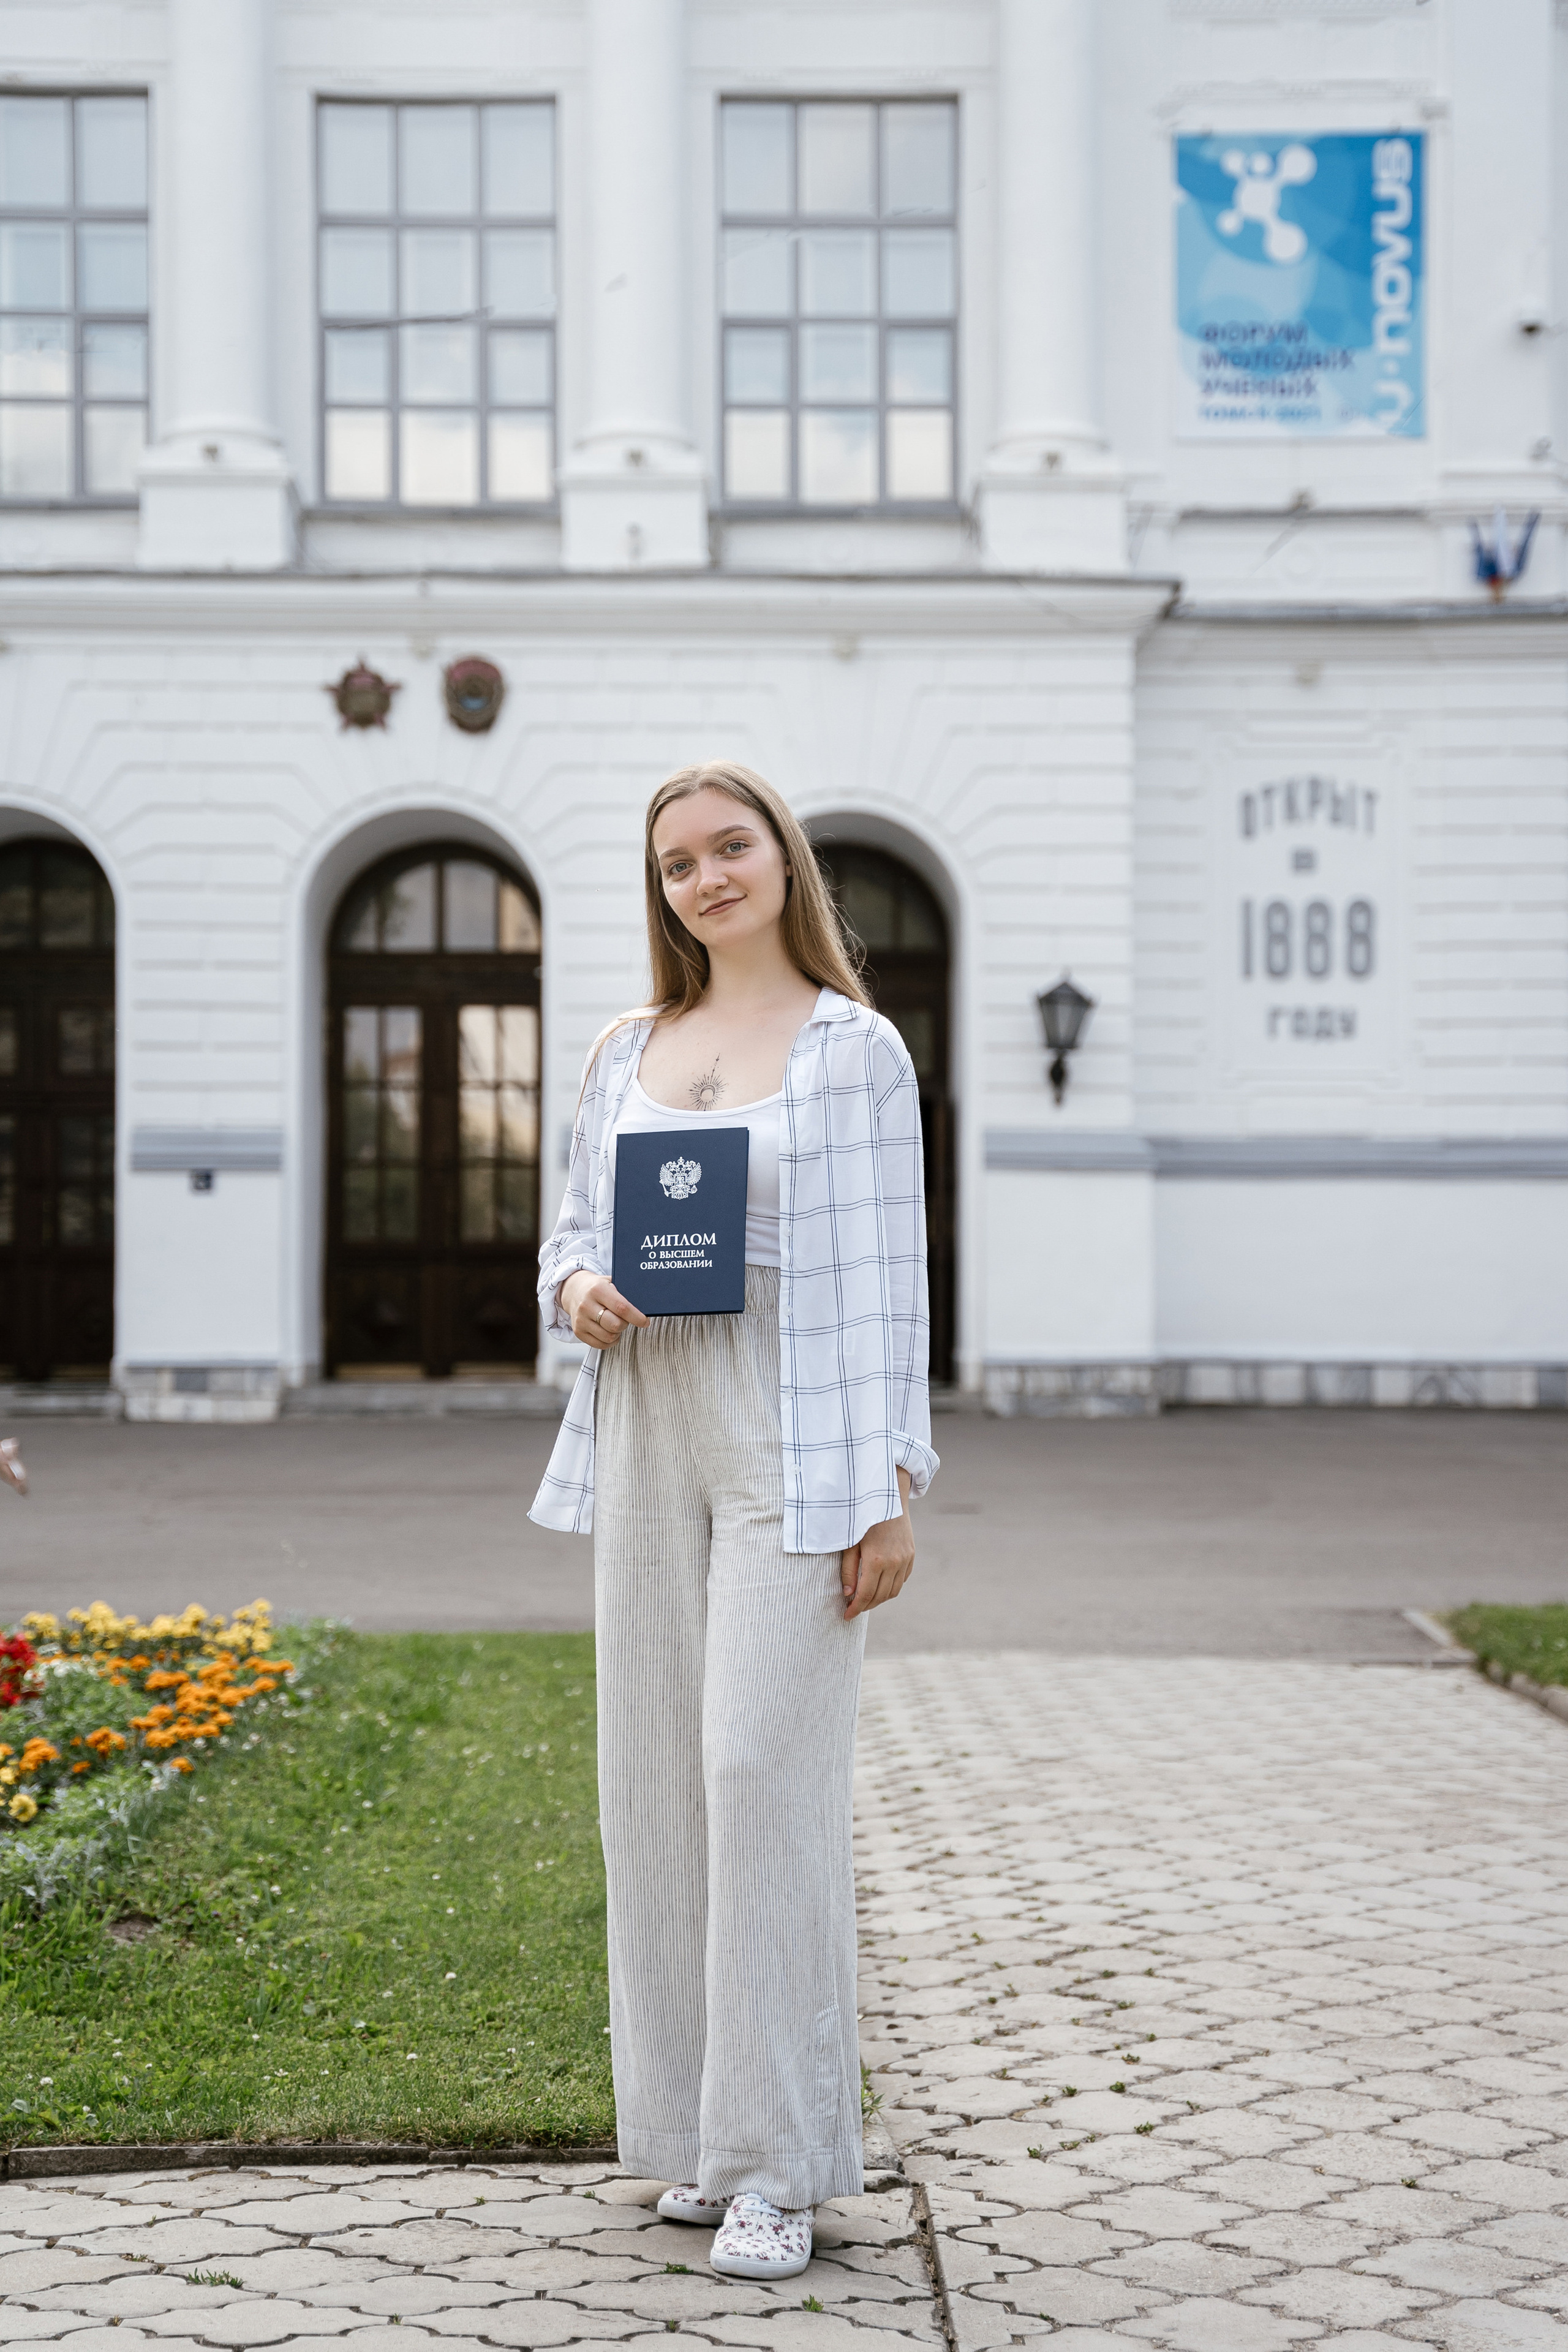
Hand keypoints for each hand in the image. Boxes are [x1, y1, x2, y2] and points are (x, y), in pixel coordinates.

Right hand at [559, 1270, 650, 1350]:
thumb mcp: (610, 1282)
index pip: (621, 1307)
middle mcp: (587, 1305)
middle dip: (626, 1324)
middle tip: (626, 1319)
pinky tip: (610, 1332)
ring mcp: (581, 1320)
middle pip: (615, 1325)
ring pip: (608, 1337)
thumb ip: (624, 1292)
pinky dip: (610, 1341)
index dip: (636, 1317)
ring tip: (617, 1324)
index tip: (645, 1321)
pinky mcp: (578, 1331)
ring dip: (618, 1333)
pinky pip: (600, 1345)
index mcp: (598, 1290)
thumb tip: (646, 1306)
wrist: (574, 1291)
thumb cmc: (598, 1287)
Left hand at [841, 1471, 913, 1618]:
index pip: (866, 1594)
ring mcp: (905, 1559)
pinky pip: (902, 1580)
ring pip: (893, 1591)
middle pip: (880, 1596)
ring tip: (865, 1599)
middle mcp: (894, 1562)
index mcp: (876, 1560)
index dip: (855, 1608)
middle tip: (853, 1609)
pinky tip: (880, 1585)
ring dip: (879, 1599)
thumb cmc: (863, 1517)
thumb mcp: (849, 1542)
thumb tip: (848, 1594)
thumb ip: (848, 1570)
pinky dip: (891, 1587)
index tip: (846, 1616)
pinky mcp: (911, 1555)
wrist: (888, 1495)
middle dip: (866, 1606)